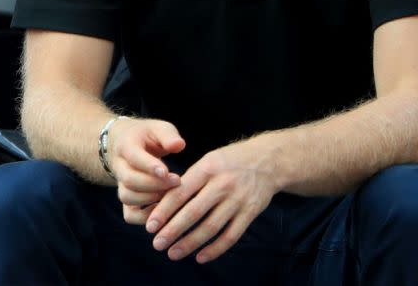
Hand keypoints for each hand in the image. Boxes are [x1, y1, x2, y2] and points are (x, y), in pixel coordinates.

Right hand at [106, 118, 183, 222]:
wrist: (124, 144)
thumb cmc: (147, 136)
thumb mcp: (157, 128)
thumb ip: (168, 135)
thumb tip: (179, 145)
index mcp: (126, 145)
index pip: (134, 157)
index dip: (149, 166)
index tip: (167, 172)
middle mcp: (120, 166)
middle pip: (130, 180)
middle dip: (154, 184)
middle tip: (177, 182)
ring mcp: (120, 184)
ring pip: (127, 197)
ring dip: (150, 200)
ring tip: (171, 195)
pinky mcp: (126, 199)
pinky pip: (130, 215)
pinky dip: (146, 218)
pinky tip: (164, 210)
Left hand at [142, 137, 278, 263]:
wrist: (268, 160)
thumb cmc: (230, 161)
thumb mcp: (208, 160)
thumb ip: (189, 180)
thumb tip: (163, 202)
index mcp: (206, 168)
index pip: (180, 193)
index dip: (163, 211)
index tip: (150, 226)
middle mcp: (221, 184)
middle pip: (193, 212)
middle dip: (173, 230)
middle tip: (157, 244)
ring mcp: (237, 200)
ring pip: (211, 227)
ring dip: (190, 243)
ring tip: (173, 253)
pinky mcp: (250, 213)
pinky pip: (231, 235)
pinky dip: (215, 249)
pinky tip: (200, 257)